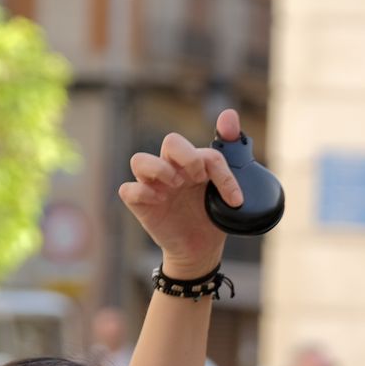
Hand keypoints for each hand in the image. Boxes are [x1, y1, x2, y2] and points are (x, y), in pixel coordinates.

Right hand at [118, 108, 244, 278]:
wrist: (200, 251)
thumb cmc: (212, 219)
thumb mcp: (230, 196)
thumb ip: (234, 161)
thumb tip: (229, 114)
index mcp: (197, 166)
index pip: (207, 153)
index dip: (221, 170)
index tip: (236, 199)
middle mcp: (173, 169)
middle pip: (171, 141)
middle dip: (188, 158)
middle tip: (198, 180)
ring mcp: (153, 185)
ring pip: (139, 160)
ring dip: (160, 170)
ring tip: (175, 187)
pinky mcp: (140, 202)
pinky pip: (129, 190)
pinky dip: (142, 193)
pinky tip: (160, 201)